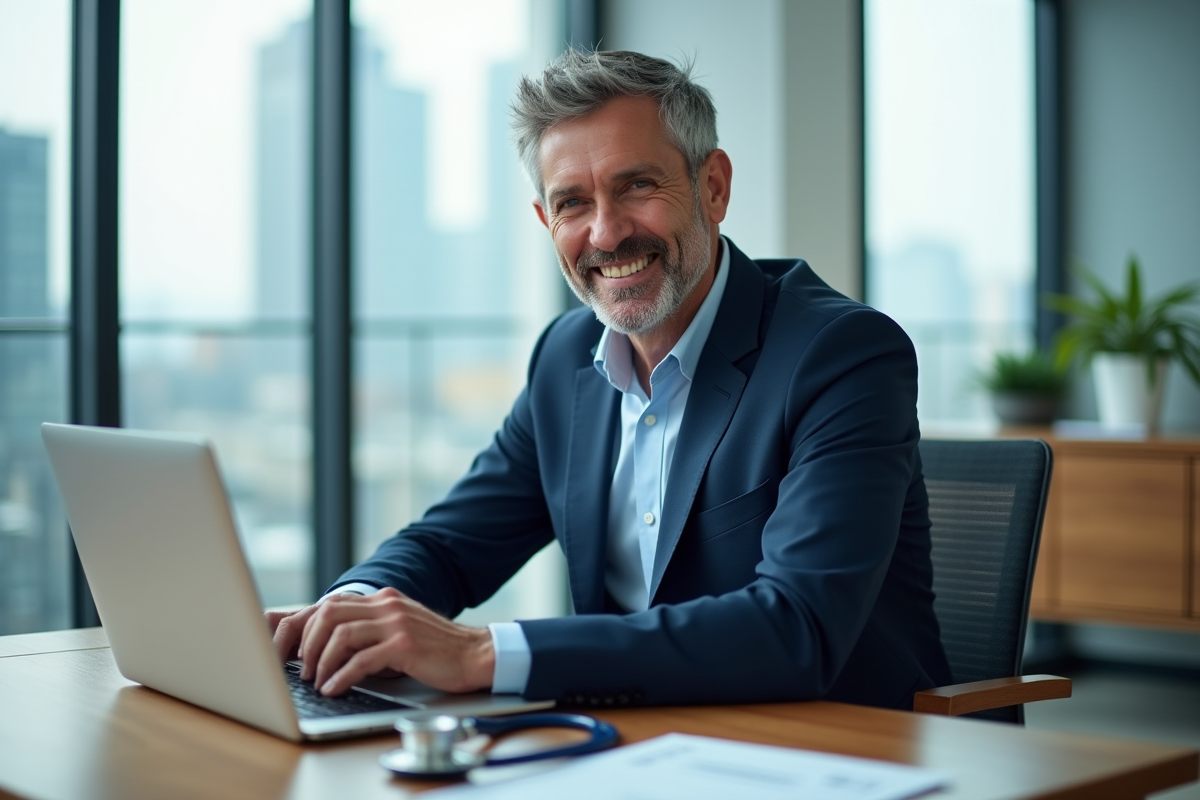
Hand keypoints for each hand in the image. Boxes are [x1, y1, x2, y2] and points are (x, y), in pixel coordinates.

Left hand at [287, 588, 494, 696]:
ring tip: (318, 682)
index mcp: (384, 598)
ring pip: (341, 636)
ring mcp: (396, 623)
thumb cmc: (438, 649)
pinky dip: (341, 677)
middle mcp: (388, 605)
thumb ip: (373, 628)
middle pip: (329, 614)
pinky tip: (335, 689)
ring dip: (322, 662)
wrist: (476, 654)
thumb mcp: (402, 628)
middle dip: (308, 644)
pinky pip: (361, 660)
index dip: (308, 628)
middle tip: (303, 669)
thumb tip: (332, 647)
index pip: (331, 603)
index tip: (297, 652)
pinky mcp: (404, 646)